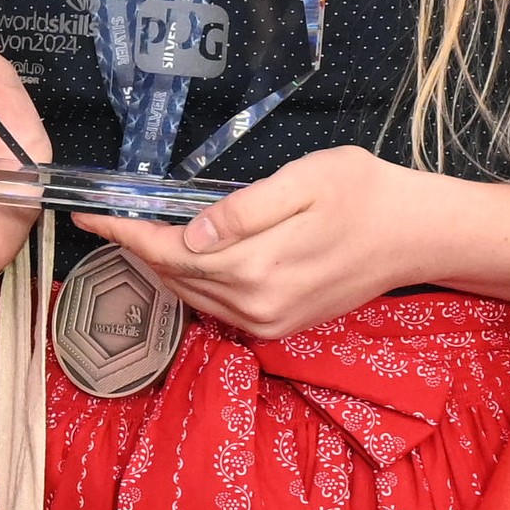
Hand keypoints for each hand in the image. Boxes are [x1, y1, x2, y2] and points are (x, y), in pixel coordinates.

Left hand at [75, 147, 509, 339]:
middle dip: (135, 247)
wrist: (419, 234)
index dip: (124, 232)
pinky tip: (180, 258)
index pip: (168, 252)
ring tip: (133, 234)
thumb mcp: (305, 181)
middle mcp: (256, 306)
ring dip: (159, 267)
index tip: (90, 215)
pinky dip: (189, 283)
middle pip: (173, 277)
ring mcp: (267, 323)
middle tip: (103, 219)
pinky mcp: (278, 327)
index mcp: (257, 268)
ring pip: (190, 296)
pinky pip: (215, 307)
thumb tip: (189, 234)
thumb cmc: (366, 193)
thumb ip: (243, 210)